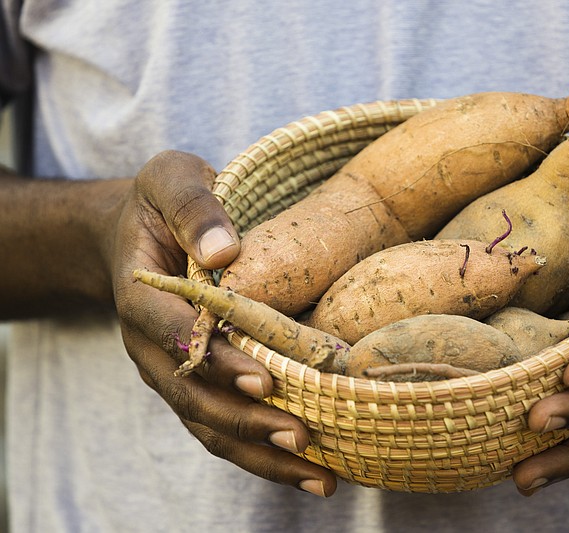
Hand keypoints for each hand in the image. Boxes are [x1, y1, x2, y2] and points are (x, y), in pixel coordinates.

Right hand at [111, 150, 336, 496]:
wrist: (136, 235)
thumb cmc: (160, 205)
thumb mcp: (170, 179)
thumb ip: (193, 207)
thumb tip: (225, 253)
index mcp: (143, 299)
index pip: (175, 338)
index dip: (217, 362)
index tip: (263, 379)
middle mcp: (152, 348)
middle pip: (194, 398)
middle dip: (247, 422)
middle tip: (302, 437)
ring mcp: (173, 373)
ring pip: (211, 425)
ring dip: (261, 455)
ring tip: (319, 476)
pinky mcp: (199, 384)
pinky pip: (224, 427)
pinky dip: (262, 453)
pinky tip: (310, 469)